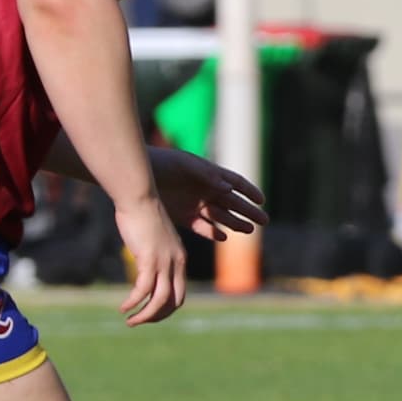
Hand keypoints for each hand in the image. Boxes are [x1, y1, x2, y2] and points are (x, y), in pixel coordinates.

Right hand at [112, 191, 186, 324]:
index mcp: (180, 259)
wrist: (139, 197)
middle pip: (173, 301)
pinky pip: (143, 289)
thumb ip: (153, 253)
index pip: (180, 294)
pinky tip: (123, 307)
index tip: (150, 313)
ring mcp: (164, 262)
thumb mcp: (153, 238)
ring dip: (145, 315)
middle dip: (157, 316)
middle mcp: (176, 263)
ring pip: (159, 300)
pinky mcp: (149, 259)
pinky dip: (133, 302)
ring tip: (130, 321)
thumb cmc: (142, 214)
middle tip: (140, 322)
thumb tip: (144, 263)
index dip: (166, 309)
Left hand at [146, 144, 265, 242]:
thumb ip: (207, 176)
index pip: (235, 183)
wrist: (137, 174)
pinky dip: (212, 232)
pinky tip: (223, 237)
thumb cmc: (162, 163)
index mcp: (209, 175)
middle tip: (264, 221)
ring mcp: (194, 204)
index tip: (262, 200)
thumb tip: (228, 188)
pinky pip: (201, 227)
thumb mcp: (185, 165)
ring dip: (235, 223)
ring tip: (249, 230)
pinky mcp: (182, 217)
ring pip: (220, 216)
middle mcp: (205, 190)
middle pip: (232, 203)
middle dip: (248, 211)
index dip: (249, 191)